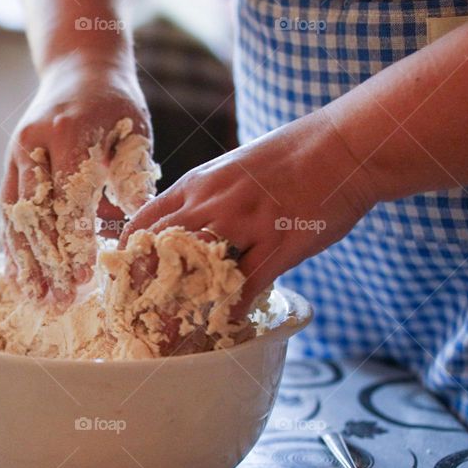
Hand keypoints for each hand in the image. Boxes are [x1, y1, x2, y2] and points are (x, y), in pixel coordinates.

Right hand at [0, 53, 155, 301]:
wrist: (78, 68)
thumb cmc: (115, 104)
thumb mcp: (134, 128)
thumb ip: (132, 170)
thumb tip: (133, 214)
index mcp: (68, 132)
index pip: (68, 195)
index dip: (74, 239)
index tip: (83, 277)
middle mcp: (33, 144)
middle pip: (36, 212)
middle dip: (47, 261)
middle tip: (59, 301)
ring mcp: (16, 155)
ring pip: (14, 216)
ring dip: (24, 260)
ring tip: (35, 298)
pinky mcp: (10, 166)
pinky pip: (6, 210)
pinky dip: (12, 245)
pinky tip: (18, 276)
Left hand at [121, 109, 378, 316]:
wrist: (343, 145)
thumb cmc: (291, 155)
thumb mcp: (233, 167)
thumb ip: (207, 196)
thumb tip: (187, 225)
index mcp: (198, 184)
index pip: (144, 221)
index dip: (128, 252)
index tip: (123, 276)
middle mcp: (215, 203)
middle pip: (161, 248)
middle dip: (147, 281)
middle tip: (140, 309)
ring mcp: (247, 224)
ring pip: (199, 268)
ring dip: (187, 298)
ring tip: (178, 322)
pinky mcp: (280, 243)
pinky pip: (248, 284)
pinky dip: (235, 305)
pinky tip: (229, 320)